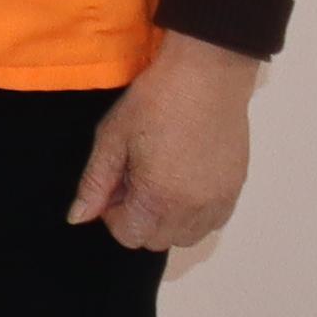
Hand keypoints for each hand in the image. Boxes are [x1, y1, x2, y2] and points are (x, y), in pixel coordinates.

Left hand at [69, 37, 259, 251]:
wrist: (206, 76)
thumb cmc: (155, 101)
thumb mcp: (112, 139)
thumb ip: (95, 184)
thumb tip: (78, 217)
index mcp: (159, 197)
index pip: (130, 236)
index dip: (113, 215)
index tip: (114, 186)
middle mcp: (193, 208)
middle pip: (158, 240)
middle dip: (139, 218)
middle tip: (134, 179)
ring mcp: (220, 200)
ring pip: (187, 235)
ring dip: (167, 219)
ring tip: (159, 180)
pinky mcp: (237, 188)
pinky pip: (213, 221)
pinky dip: (194, 213)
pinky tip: (183, 180)